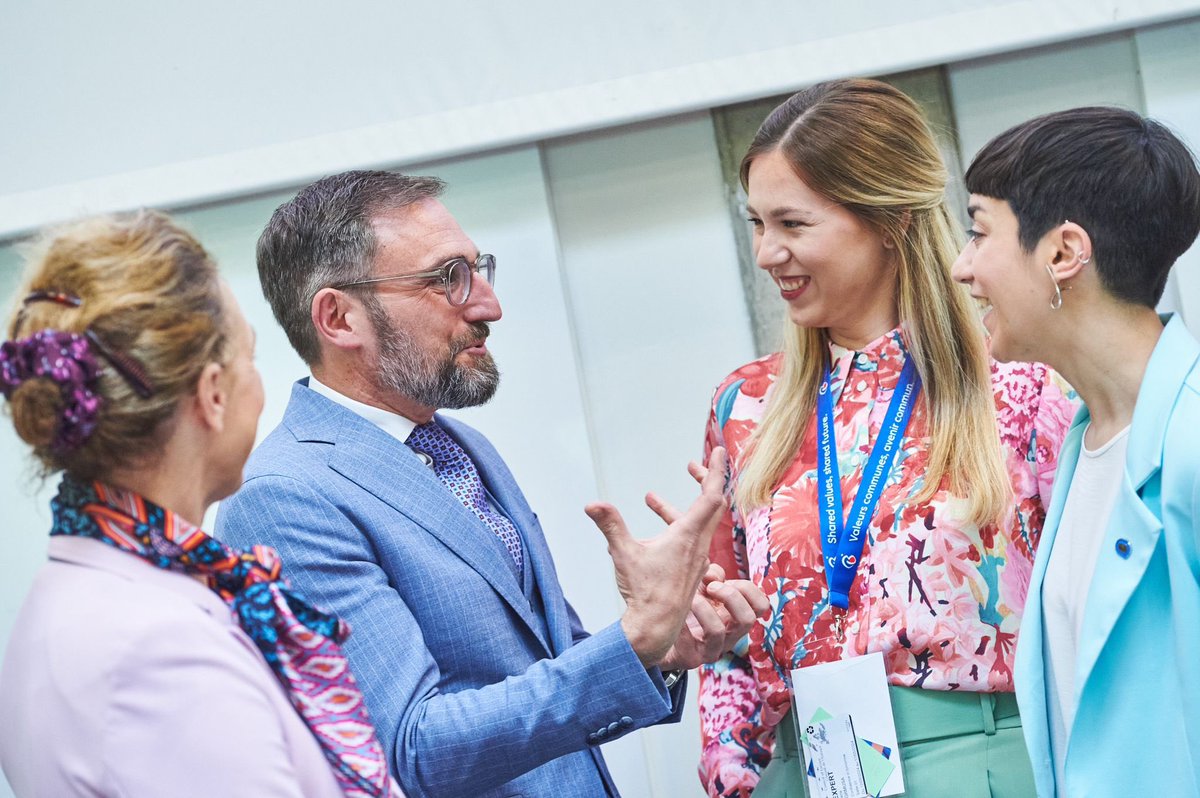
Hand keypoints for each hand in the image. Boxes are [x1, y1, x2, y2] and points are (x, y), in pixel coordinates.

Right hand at [586, 448, 727, 667]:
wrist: (657, 627)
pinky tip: (649, 533)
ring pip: (700, 522)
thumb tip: (592, 504)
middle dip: (705, 480)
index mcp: (688, 535)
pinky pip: (691, 538)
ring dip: (683, 505)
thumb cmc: (645, 592)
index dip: (716, 470)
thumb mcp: (623, 554)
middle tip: (693, 465)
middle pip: (713, 503)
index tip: (719, 451)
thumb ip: (610, 525)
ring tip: (649, 498)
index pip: (712, 495)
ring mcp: (697, 557)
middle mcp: (699, 543)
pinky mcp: (691, 568)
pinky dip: (677, 524)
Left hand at [645, 549, 768, 671]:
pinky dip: (680, 624)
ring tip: (689, 600)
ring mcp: (712, 649)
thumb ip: (711, 575)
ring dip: (702, 609)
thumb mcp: (701, 586)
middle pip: (748, 619)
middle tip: (710, 588)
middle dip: (730, 597)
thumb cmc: (687, 608)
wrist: (661, 636)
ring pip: (718, 631)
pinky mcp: (692, 659)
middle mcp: (730, 635)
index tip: (722, 581)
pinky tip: (673, 614)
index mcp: (736, 617)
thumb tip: (713, 576)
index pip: (761, 605)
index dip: (746, 589)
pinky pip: (689, 642)